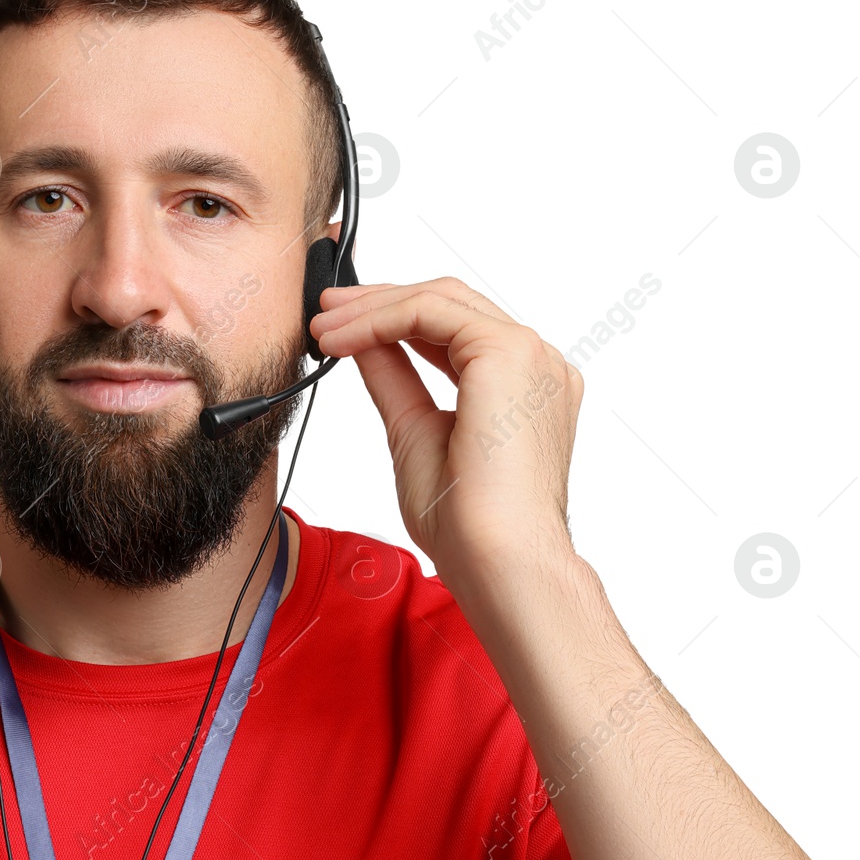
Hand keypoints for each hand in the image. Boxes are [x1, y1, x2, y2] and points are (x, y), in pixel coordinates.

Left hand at [309, 278, 584, 591]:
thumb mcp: (414, 432)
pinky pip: (431, 312)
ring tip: (323, 326)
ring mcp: (530, 354)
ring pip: (439, 300)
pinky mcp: (509, 351)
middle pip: (449, 303)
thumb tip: (363, 343)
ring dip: (372, 308)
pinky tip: (342, 339)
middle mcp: (535, 364)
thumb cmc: (468, 522)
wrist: (498, 559)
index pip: (454, 328)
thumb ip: (395, 380)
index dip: (394, 318)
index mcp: (523, 386)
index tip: (342, 327)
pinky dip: (379, 319)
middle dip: (379, 301)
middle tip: (325, 310)